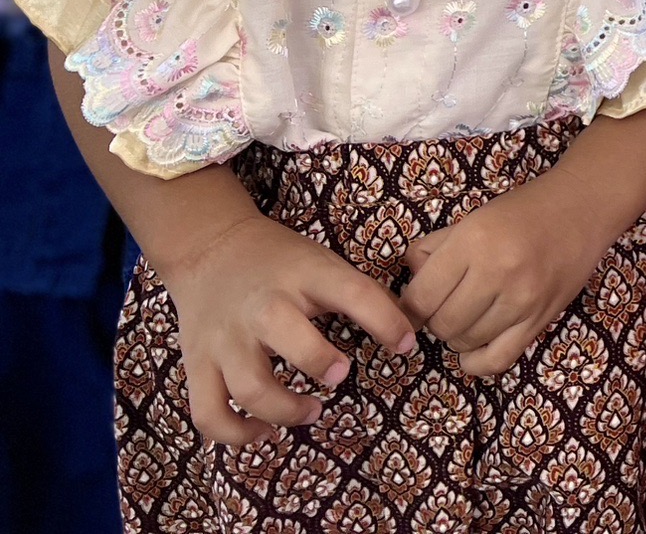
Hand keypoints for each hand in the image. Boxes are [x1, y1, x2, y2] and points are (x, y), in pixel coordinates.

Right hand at [155, 209, 417, 444]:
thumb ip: (361, 295)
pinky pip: (209, 412)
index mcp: (304, 275)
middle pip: (288, 338)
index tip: (406, 346)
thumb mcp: (323, 263)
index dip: (386, 321)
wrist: (210, 248)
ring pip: (249, 387)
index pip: (353, 293)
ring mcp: (226, 339)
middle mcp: (262, 306)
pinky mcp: (198, 364)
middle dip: (319, 361)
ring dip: (284, 410)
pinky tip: (264, 432)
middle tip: (341, 374)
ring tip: (312, 411)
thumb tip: (410, 330)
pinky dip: (236, 434)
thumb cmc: (281, 263)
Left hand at [400, 172, 609, 377]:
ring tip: (468, 314)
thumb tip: (408, 281)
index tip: (414, 303)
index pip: (420, 296)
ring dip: (458, 334)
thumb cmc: (522, 211)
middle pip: (441, 323)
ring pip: (465, 342)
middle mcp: (497, 271)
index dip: (409, 306)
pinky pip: (498, 359)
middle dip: (434, 319)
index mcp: (474, 241)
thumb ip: (432, 249)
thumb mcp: (472, 219)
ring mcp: (522, 299)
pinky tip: (473, 348)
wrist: (582, 208)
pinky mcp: (541, 318)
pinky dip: (477, 362)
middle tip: (445, 304)